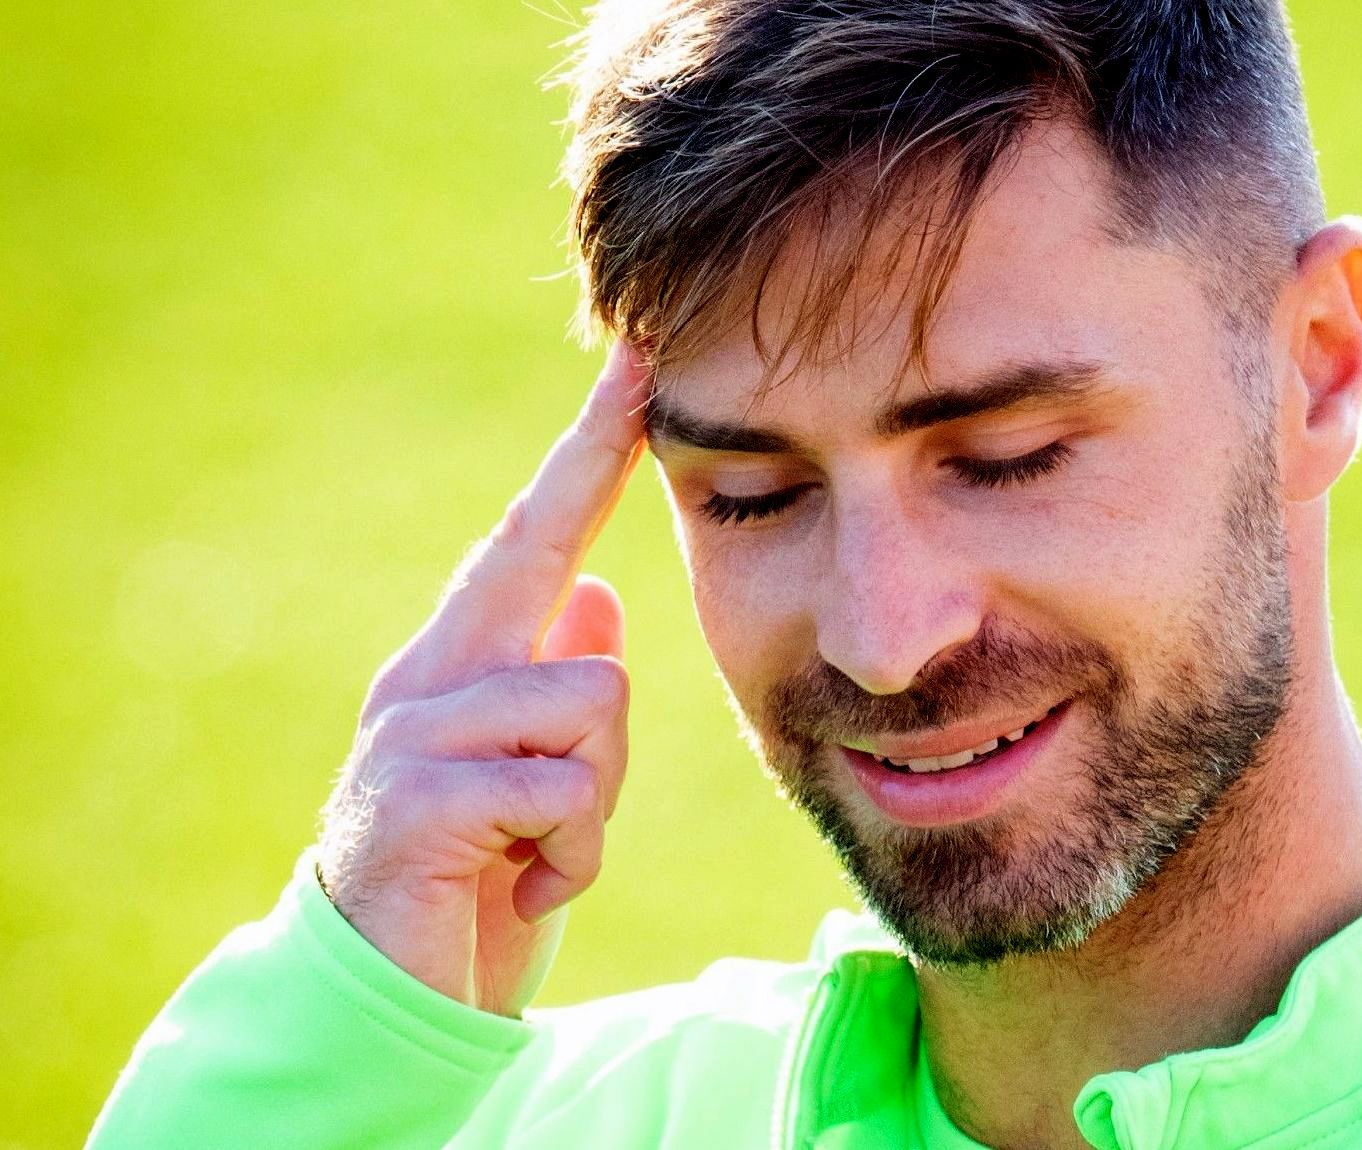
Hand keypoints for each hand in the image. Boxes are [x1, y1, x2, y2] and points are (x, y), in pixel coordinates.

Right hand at [316, 341, 647, 1016]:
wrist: (395, 994)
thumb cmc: (479, 876)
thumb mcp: (540, 778)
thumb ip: (559, 687)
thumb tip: (596, 598)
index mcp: (464, 662)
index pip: (537, 538)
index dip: (590, 453)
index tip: (641, 369)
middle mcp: (433, 674)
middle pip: (554, 579)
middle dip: (596, 555)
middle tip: (602, 563)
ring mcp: (416, 728)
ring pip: (594, 703)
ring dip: (596, 801)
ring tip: (540, 851)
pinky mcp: (419, 795)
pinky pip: (564, 788)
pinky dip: (571, 854)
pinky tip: (519, 886)